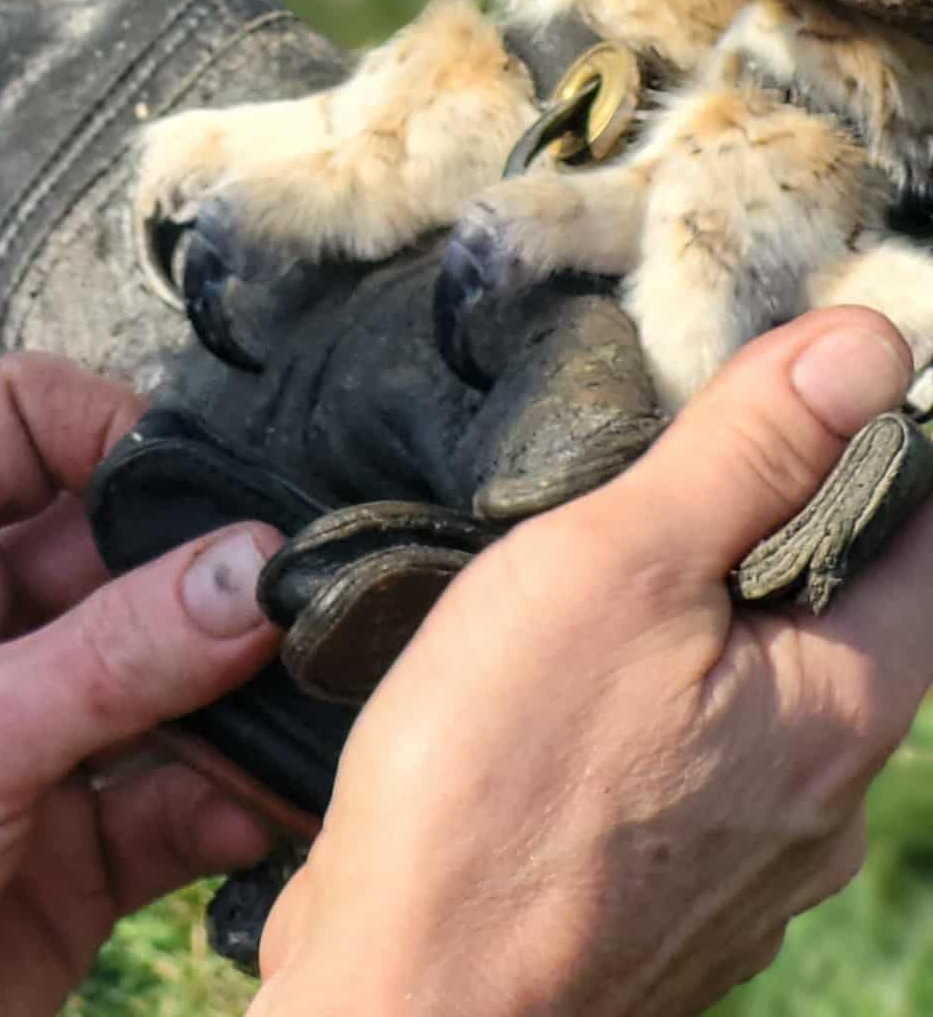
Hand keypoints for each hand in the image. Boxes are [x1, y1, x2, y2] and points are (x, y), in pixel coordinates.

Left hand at [0, 354, 285, 1016]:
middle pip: (117, 554)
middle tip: (299, 599)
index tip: (194, 478)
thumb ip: (113, 655)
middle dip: (208, 573)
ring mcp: (31, 745)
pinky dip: (231, 804)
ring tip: (308, 707)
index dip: (101, 422)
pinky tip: (268, 808)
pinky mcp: (73, 859)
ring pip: (165, 685)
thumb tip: (251, 564)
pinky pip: (177, 805)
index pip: (16, 423)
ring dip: (238, 698)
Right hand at [256, 308, 932, 1016]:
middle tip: (660, 448)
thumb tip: (867, 344)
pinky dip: (648, 704)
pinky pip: (691, 768)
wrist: (413, 1005)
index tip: (785, 372)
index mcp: (846, 708)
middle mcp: (826, 803)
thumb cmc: (500, 785)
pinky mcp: (667, 904)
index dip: (873, 431)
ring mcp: (750, 869)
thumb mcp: (619, 564)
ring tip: (588, 565)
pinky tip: (555, 692)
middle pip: (848, 613)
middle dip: (773, 520)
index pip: (929, 533)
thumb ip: (745, 453)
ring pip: (761, 693)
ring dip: (702, 618)